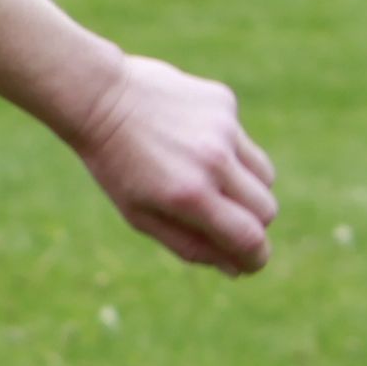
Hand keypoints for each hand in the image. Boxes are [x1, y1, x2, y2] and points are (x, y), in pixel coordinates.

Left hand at [68, 53, 276, 272]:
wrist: (100, 97)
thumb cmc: (116, 165)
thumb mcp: (141, 215)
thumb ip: (190, 245)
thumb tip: (237, 267)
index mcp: (190, 196)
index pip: (250, 238)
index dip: (255, 257)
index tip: (250, 260)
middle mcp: (214, 161)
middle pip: (266, 209)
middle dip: (252, 223)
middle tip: (225, 220)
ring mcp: (224, 129)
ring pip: (264, 174)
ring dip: (246, 187)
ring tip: (206, 178)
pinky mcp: (225, 102)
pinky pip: (243, 140)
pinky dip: (227, 149)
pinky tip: (190, 138)